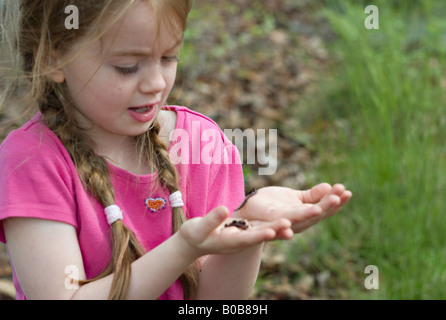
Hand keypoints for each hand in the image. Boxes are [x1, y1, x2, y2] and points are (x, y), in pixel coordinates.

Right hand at [178, 206, 292, 257]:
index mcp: (229, 241)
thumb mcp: (199, 228)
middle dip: (275, 230)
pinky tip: (288, 218)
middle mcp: (241, 241)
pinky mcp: (247, 231)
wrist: (196, 241)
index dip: (259, 235)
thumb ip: (212, 219)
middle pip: (260, 235)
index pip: (247, 239)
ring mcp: (245, 237)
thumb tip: (225, 209)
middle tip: (290, 223)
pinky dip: (275, 224)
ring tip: (295, 220)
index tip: (271, 231)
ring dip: (279, 227)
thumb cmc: (194, 235)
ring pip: (264, 231)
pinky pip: (263, 227)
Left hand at [234, 183, 351, 233]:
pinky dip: (293, 221)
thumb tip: (329, 186)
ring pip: (304, 218)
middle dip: (331, 204)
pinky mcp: (272, 222)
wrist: (247, 212)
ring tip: (330, 202)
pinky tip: (304, 214)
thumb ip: (311, 195)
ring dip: (317, 211)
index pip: (324, 208)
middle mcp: (298, 222)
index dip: (336, 201)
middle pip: (318, 214)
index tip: (347, 190)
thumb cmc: (271, 205)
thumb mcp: (294, 197)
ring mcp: (286, 223)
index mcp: (305, 215)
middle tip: (343, 193)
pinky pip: (284, 221)